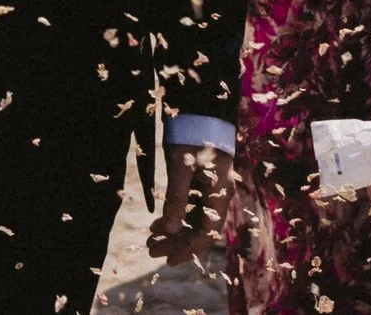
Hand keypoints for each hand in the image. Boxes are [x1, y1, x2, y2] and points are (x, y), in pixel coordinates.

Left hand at [146, 142, 224, 263]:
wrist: (201, 111)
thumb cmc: (192, 137)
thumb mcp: (181, 167)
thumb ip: (177, 198)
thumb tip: (169, 228)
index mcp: (219, 194)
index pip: (206, 233)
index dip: (188, 249)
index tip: (168, 260)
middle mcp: (219, 195)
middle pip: (200, 229)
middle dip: (176, 242)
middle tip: (151, 251)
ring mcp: (212, 189)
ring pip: (194, 219)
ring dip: (174, 230)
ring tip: (151, 238)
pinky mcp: (203, 182)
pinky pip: (192, 208)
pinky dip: (176, 216)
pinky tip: (158, 222)